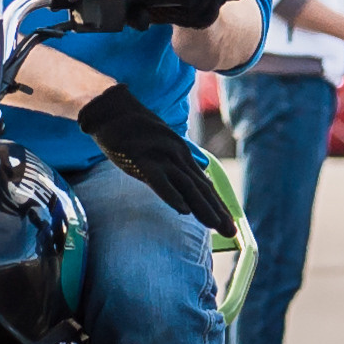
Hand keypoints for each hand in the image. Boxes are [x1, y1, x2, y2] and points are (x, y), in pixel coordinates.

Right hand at [77, 86, 234, 231]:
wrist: (112, 109)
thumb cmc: (132, 132)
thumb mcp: (157, 151)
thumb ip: (170, 169)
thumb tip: (181, 189)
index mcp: (182, 156)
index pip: (204, 185)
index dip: (217, 206)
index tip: (229, 226)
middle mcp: (177, 156)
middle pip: (201, 188)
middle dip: (217, 212)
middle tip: (231, 233)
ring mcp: (162, 157)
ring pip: (186, 186)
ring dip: (202, 207)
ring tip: (215, 226)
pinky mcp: (143, 158)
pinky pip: (159, 180)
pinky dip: (171, 195)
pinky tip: (183, 210)